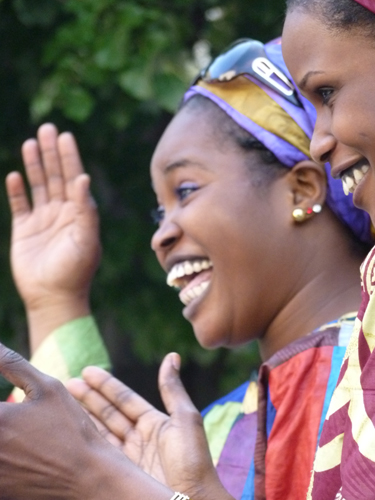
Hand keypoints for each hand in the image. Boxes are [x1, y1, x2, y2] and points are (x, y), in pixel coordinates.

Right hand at [7, 123, 100, 350]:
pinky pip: (19, 205)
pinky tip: (14, 175)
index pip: (74, 178)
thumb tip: (84, 178)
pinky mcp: (24, 230)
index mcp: (80, 213)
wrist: (53, 297)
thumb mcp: (86, 239)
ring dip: (34, 166)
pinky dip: (17, 191)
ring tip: (31, 143)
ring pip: (38, 186)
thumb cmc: (75, 271)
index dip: (69, 157)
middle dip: (51, 154)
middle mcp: (62, 212)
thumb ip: (85, 209)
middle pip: (56, 176)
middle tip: (47, 129)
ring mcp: (42, 220)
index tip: (65, 136)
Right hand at [67, 354, 232, 499]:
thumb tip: (172, 355)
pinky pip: (100, 452)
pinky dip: (86, 439)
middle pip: (109, 413)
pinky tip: (73, 428)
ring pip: (101, 431)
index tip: (87, 372)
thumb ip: (172, 389)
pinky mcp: (121, 474)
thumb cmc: (192, 460)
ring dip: (83, 416)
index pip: (125, 399)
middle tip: (68, 383)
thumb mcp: (185, 419)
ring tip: (65, 401)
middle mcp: (139, 438)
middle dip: (89, 398)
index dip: (106, 385)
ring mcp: (128, 457)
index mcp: (155, 423)